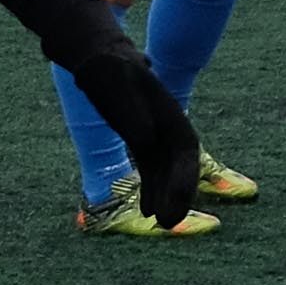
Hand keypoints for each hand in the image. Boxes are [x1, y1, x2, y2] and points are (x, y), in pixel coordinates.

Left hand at [64, 33, 199, 227]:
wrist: (99, 59)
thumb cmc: (110, 70)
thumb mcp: (119, 87)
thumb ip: (132, 113)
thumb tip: (144, 139)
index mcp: (171, 115)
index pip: (186, 152)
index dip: (184, 178)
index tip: (175, 201)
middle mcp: (169, 129)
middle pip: (181, 168)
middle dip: (179, 196)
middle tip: (170, 224)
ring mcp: (157, 136)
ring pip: (167, 173)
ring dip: (166, 198)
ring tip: (160, 224)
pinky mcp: (142, 141)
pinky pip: (152, 170)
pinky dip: (153, 190)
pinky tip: (148, 210)